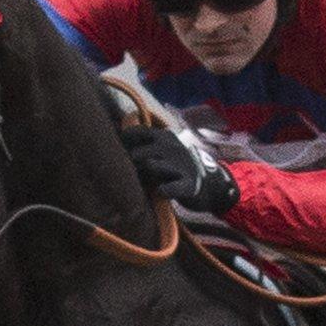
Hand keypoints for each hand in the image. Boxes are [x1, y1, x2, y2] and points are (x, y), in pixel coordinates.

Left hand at [119, 125, 239, 213]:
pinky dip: (162, 190)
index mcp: (164, 137)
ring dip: (144, 177)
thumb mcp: (164, 151)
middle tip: (134, 178)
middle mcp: (172, 147)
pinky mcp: (188, 184)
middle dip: (132, 167)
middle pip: (138, 154)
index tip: (121, 157)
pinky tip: (162, 192)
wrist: (211, 185)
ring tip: (146, 184)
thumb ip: (143, 147)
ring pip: (151, 166)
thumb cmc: (178, 168)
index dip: (124, 145)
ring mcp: (181, 165)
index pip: (136, 133)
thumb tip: (115, 147)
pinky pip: (168, 188)